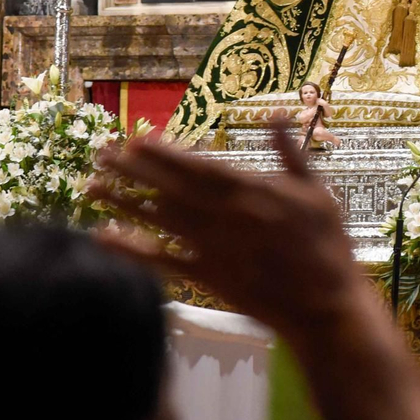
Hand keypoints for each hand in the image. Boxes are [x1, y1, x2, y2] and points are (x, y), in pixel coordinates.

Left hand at [90, 123, 360, 337]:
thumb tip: (276, 115)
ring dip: (124, 202)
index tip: (136, 140)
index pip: (198, 167)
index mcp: (252, 192)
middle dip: (133, 170)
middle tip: (100, 153)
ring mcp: (213, 249)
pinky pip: (163, 261)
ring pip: (160, 220)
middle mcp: (225, 217)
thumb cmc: (327, 245)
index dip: (165, 154)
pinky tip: (105, 236)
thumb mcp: (317, 191)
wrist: (326, 305)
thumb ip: (290, 152)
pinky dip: (132, 249)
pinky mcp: (208, 278)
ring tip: (92, 185)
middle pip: (170, 189)